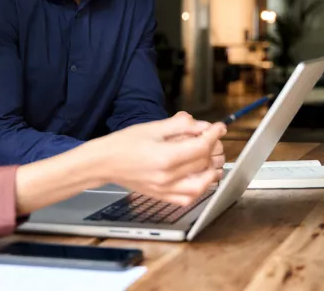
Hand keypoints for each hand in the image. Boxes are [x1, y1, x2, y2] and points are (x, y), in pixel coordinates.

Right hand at [92, 112, 226, 205]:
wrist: (104, 162)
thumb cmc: (124, 143)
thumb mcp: (153, 127)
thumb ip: (179, 126)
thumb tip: (202, 125)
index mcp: (165, 157)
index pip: (201, 146)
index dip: (214, 134)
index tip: (219, 127)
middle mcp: (167, 176)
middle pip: (203, 163)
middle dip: (213, 148)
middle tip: (211, 138)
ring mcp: (165, 189)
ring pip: (201, 185)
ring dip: (210, 171)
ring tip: (209, 159)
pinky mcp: (162, 196)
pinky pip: (187, 198)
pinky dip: (199, 189)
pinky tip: (199, 178)